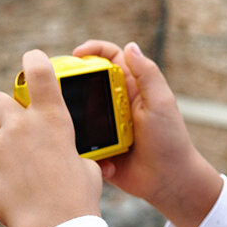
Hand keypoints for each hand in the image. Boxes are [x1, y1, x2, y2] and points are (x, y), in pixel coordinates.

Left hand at [0, 49, 102, 226]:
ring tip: (15, 172)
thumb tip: (65, 156)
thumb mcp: (84, 164)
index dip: (33, 60)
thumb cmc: (78, 195)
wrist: (56, 226)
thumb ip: (68, 150)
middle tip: (9, 124)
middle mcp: (20, 126)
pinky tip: (9, 191)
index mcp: (52, 118)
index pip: (39, 73)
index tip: (31, 57)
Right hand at [73, 40, 222, 226]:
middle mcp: (114, 104)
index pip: (108, 59)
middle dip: (68, 82)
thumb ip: (147, 75)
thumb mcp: (161, 103)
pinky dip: (78, 144)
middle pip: (84, 84)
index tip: (74, 55)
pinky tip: (83, 150)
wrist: (169, 181)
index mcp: (130, 88)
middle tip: (55, 87)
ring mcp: (104, 127)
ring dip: (69, 116)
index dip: (91, 51)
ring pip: (76, 114)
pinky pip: (78, 142)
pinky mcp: (97, 149)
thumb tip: (131, 46)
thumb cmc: (170, 139)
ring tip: (63, 121)